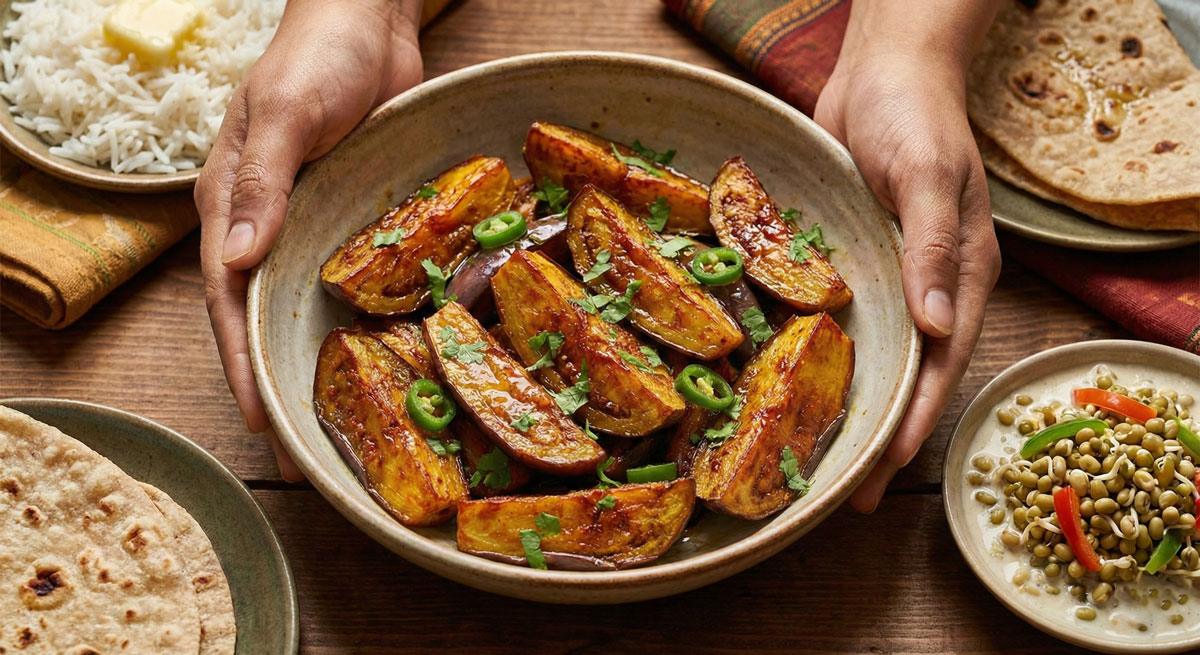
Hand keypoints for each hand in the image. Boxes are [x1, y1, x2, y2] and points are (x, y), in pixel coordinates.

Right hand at [196, 0, 422, 480]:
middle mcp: (267, 222)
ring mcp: (311, 222)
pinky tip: (383, 354)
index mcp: (231, 203)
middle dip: (276, 377)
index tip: (259, 415)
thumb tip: (238, 260)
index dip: (239, 359)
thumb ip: (264, 183)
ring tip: (341, 419)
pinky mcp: (352, 216)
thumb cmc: (318, 57)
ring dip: (318, 356)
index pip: (226, 297)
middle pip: (264, 313)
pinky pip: (354, 276)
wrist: (370, 21)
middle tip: (302, 447)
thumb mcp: (286, 113)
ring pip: (307, 302)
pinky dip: (361, 317)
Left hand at [813, 0, 1001, 511]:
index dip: (913, 422)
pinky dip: (818, 356)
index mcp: (960, 277)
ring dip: (846, 404)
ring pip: (869, 356)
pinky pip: (835, 319)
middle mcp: (924, 287)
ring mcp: (886, 277)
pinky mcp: (850, 262)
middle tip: (839, 494)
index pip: (938, 366)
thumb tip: (936, 329)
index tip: (882, 473)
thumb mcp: (930, 178)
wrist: (880, 71)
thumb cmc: (915, 117)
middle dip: (877, 435)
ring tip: (809, 456)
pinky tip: (786, 384)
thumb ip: (934, 250)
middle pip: (904, 376)